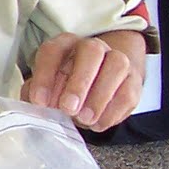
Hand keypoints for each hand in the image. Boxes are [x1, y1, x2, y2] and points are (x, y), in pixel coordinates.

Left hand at [20, 31, 145, 132]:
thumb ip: (38, 94)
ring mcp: (117, 60)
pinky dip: (113, 111)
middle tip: (68, 108)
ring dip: (99, 96)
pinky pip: (128, 91)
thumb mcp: (46, 88)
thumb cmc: (65, 86)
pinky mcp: (133, 80)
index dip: (45, 76)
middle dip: (79, 81)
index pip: (53, 51)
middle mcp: (93, 47)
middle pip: (91, 51)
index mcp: (65, 44)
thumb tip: (35, 107)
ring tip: (85, 119)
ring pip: (116, 66)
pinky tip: (98, 123)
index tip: (39, 101)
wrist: (99, 84)